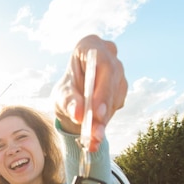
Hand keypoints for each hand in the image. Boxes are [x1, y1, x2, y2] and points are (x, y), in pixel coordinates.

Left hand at [54, 34, 127, 151]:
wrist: (73, 101)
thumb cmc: (66, 91)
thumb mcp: (61, 96)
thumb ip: (69, 102)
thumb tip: (79, 114)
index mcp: (90, 46)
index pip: (102, 63)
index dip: (102, 88)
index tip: (97, 111)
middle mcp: (109, 55)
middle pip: (112, 80)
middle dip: (104, 107)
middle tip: (96, 130)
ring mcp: (118, 71)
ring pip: (116, 94)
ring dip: (106, 118)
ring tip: (93, 138)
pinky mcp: (121, 88)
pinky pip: (117, 104)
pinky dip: (106, 122)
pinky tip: (96, 137)